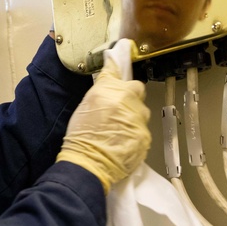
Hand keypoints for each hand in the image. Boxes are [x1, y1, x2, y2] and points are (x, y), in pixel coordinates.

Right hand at [56, 44, 150, 192]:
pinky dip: (135, 134)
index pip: (119, 71)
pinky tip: (123, 141)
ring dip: (134, 116)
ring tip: (120, 129)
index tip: (121, 62)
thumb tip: (109, 71)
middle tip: (120, 108)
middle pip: (137, 90)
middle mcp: (128, 99)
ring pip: (142, 112)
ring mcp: (139, 119)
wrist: (88, 162)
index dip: (119, 72)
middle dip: (131, 97)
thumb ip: (101, 88)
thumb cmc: (81, 134)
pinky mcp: (145, 136)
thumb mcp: (86, 104)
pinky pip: (143, 130)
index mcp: (110, 89)